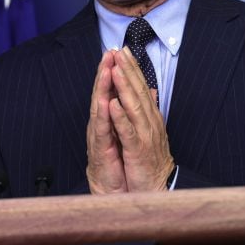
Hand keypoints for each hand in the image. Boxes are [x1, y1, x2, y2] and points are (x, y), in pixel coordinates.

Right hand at [86, 50, 127, 193]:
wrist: (118, 193)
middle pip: (103, 95)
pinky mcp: (101, 151)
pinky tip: (107, 102)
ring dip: (103, 88)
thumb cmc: (124, 164)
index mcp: (112, 121)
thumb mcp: (132, 135)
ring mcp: (99, 138)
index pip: (112, 92)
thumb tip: (144, 92)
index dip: (116, 71)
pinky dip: (106, 116)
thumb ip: (133, 113)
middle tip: (110, 52)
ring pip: (99, 108)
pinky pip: (103, 131)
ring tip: (106, 69)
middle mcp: (103, 126)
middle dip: (106, 72)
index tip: (120, 51)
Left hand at [107, 46, 174, 191]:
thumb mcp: (152, 131)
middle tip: (119, 51)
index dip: (133, 69)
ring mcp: (145, 135)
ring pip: (134, 107)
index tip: (124, 51)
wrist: (158, 187)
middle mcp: (150, 122)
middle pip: (139, 91)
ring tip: (115, 69)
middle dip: (128, 70)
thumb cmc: (153, 161)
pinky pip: (128, 131)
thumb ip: (150, 109)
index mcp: (151, 117)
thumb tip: (152, 90)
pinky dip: (121, 117)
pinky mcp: (138, 150)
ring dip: (124, 87)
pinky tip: (113, 104)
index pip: (142, 87)